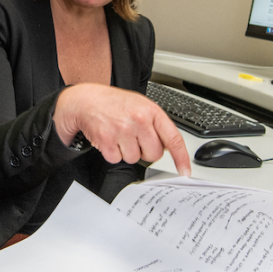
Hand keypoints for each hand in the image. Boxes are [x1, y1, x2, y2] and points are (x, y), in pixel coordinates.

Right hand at [54, 84, 191, 176]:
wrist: (87, 100)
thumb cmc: (116, 104)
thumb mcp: (141, 106)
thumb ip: (156, 124)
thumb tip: (169, 146)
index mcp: (152, 111)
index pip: (173, 139)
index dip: (181, 158)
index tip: (185, 171)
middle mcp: (139, 120)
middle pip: (154, 154)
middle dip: (145, 151)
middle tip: (135, 139)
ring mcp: (122, 130)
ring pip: (134, 159)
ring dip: (127, 152)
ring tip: (120, 136)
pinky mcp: (106, 140)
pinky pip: (116, 159)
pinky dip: (112, 153)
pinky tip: (110, 139)